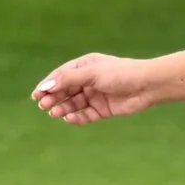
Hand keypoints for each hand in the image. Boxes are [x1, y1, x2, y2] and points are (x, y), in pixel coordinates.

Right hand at [30, 53, 157, 123]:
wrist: (147, 85)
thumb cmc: (120, 73)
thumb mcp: (92, 74)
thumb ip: (68, 79)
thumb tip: (45, 86)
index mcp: (85, 66)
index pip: (61, 75)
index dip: (47, 85)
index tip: (36, 95)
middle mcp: (88, 81)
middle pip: (66, 90)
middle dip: (54, 98)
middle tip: (44, 105)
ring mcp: (96, 96)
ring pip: (74, 104)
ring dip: (63, 108)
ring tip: (54, 113)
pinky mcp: (103, 109)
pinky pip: (86, 115)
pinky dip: (77, 117)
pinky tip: (69, 118)